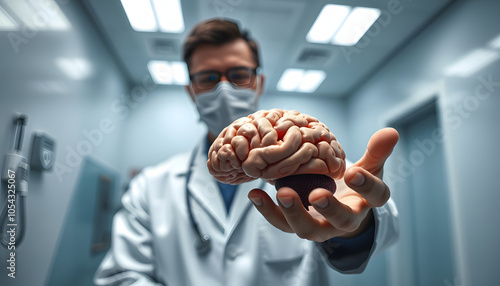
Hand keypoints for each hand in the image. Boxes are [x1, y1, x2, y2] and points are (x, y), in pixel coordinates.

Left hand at [248, 128, 398, 241]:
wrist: (338, 208)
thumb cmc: (352, 184)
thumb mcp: (368, 167)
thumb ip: (376, 152)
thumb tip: (391, 131)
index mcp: (366, 202)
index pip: (375, 197)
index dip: (367, 186)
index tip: (353, 173)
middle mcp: (344, 219)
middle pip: (341, 221)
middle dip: (329, 208)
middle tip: (316, 195)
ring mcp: (320, 226)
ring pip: (308, 229)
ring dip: (293, 213)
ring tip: (282, 192)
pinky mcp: (297, 226)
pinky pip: (282, 223)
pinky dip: (267, 210)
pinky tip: (255, 194)